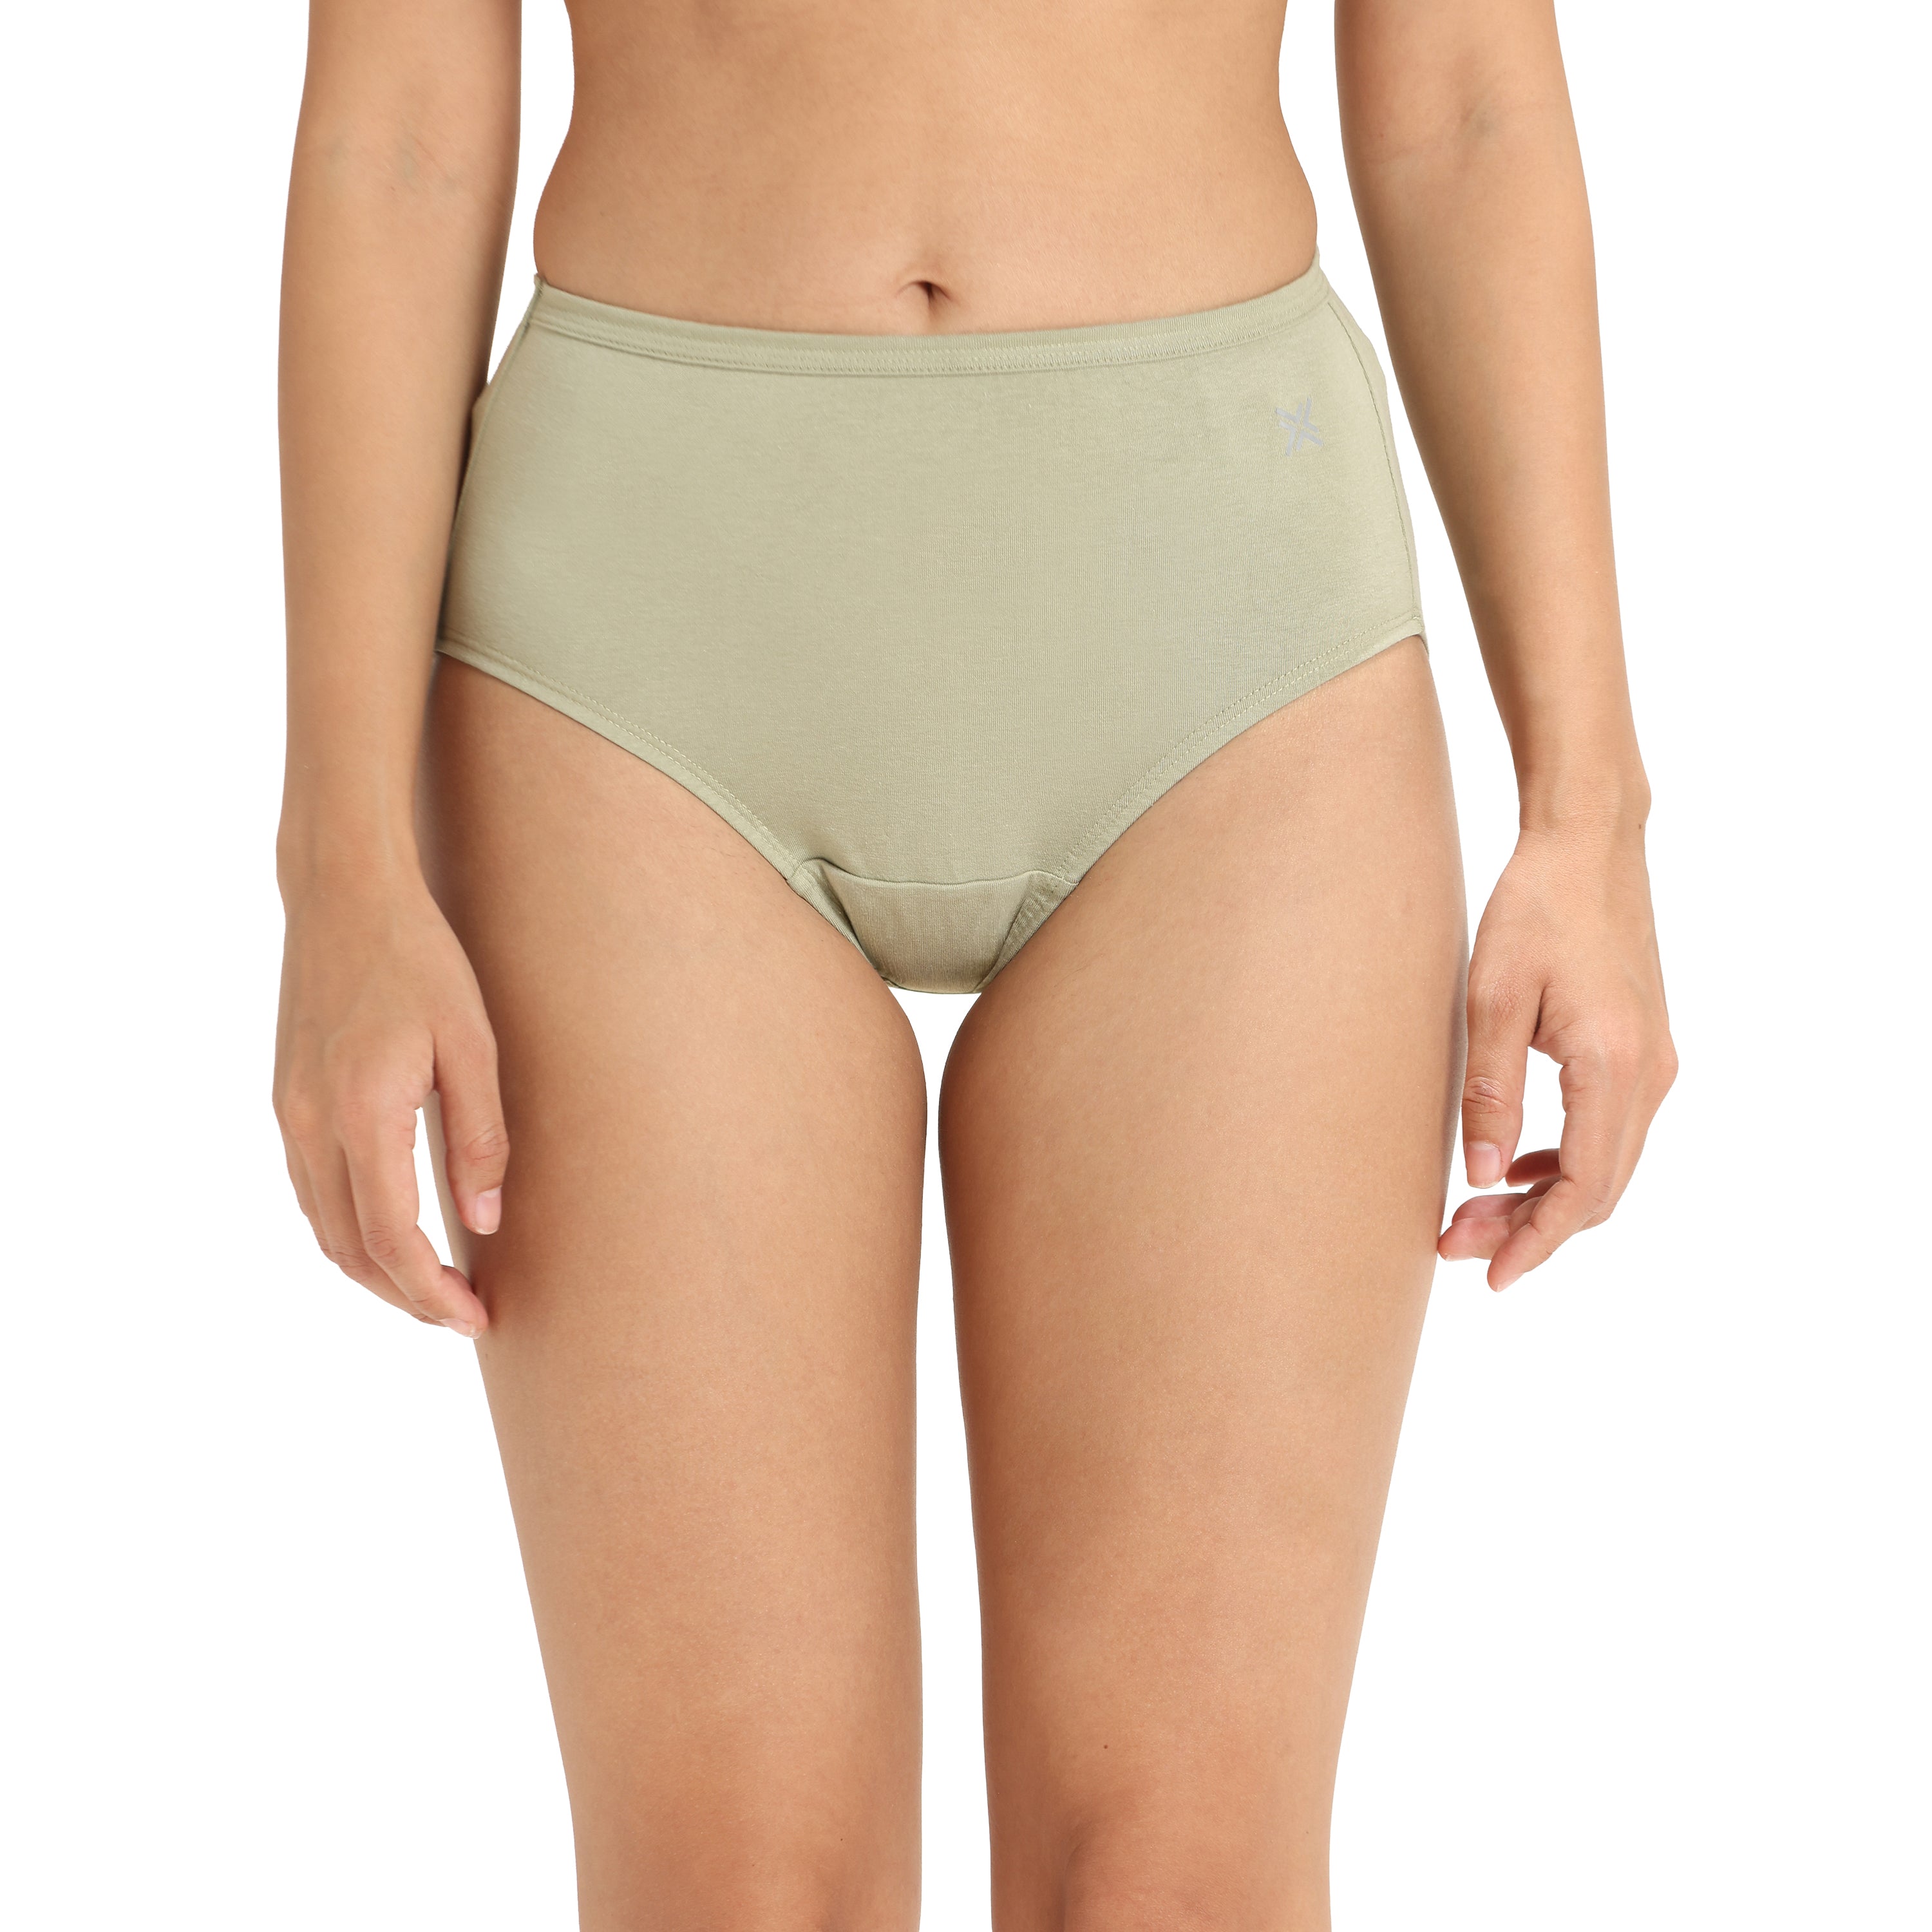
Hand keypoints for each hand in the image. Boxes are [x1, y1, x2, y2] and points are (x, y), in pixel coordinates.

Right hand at [273, 874, 505, 1334]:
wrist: (343, 897)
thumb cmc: (420, 960)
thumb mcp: (473, 1044)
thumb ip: (480, 1138)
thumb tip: (484, 1224)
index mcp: (363, 1111)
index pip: (391, 1237)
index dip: (430, 1291)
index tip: (473, 1316)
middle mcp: (310, 1123)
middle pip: (349, 1249)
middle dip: (405, 1296)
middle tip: (461, 1317)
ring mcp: (288, 1114)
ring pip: (323, 1228)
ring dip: (374, 1271)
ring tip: (432, 1290)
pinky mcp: (285, 1101)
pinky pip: (311, 1193)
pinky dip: (349, 1232)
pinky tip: (392, 1236)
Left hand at [1440, 820, 1675, 1288]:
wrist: (1587, 845)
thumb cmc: (1534, 910)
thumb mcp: (1491, 998)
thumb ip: (1490, 1091)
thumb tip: (1482, 1176)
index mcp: (1614, 1066)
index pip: (1583, 1188)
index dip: (1536, 1241)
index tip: (1489, 1275)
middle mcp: (1649, 1074)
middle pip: (1599, 1190)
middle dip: (1531, 1230)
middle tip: (1457, 1244)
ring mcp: (1654, 1062)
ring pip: (1608, 1166)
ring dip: (1547, 1200)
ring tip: (1476, 1216)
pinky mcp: (1644, 1049)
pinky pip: (1611, 1132)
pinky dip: (1567, 1163)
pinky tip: (1517, 1168)